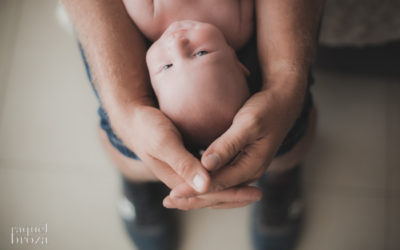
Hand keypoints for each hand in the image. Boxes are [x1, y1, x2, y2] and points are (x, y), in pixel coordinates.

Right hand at [116, 105, 261, 207]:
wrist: (133, 119)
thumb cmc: (148, 127)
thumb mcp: (164, 143)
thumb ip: (184, 164)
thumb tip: (206, 185)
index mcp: (177, 179)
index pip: (210, 194)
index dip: (233, 194)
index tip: (254, 192)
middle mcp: (180, 180)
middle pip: (211, 194)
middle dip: (235, 195)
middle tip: (259, 194)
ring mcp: (182, 172)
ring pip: (210, 187)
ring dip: (229, 189)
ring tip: (249, 188)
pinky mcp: (184, 162)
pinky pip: (206, 175)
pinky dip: (220, 177)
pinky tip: (231, 171)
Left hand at [165, 76, 306, 208]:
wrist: (283, 102)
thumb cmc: (266, 109)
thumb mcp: (248, 124)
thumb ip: (228, 145)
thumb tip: (207, 165)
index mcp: (252, 166)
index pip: (218, 184)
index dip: (194, 189)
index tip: (173, 194)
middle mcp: (249, 172)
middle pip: (218, 193)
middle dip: (192, 198)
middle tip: (167, 202)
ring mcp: (246, 168)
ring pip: (219, 189)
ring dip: (197, 195)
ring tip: (175, 199)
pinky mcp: (241, 162)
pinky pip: (222, 180)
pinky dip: (205, 185)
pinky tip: (191, 183)